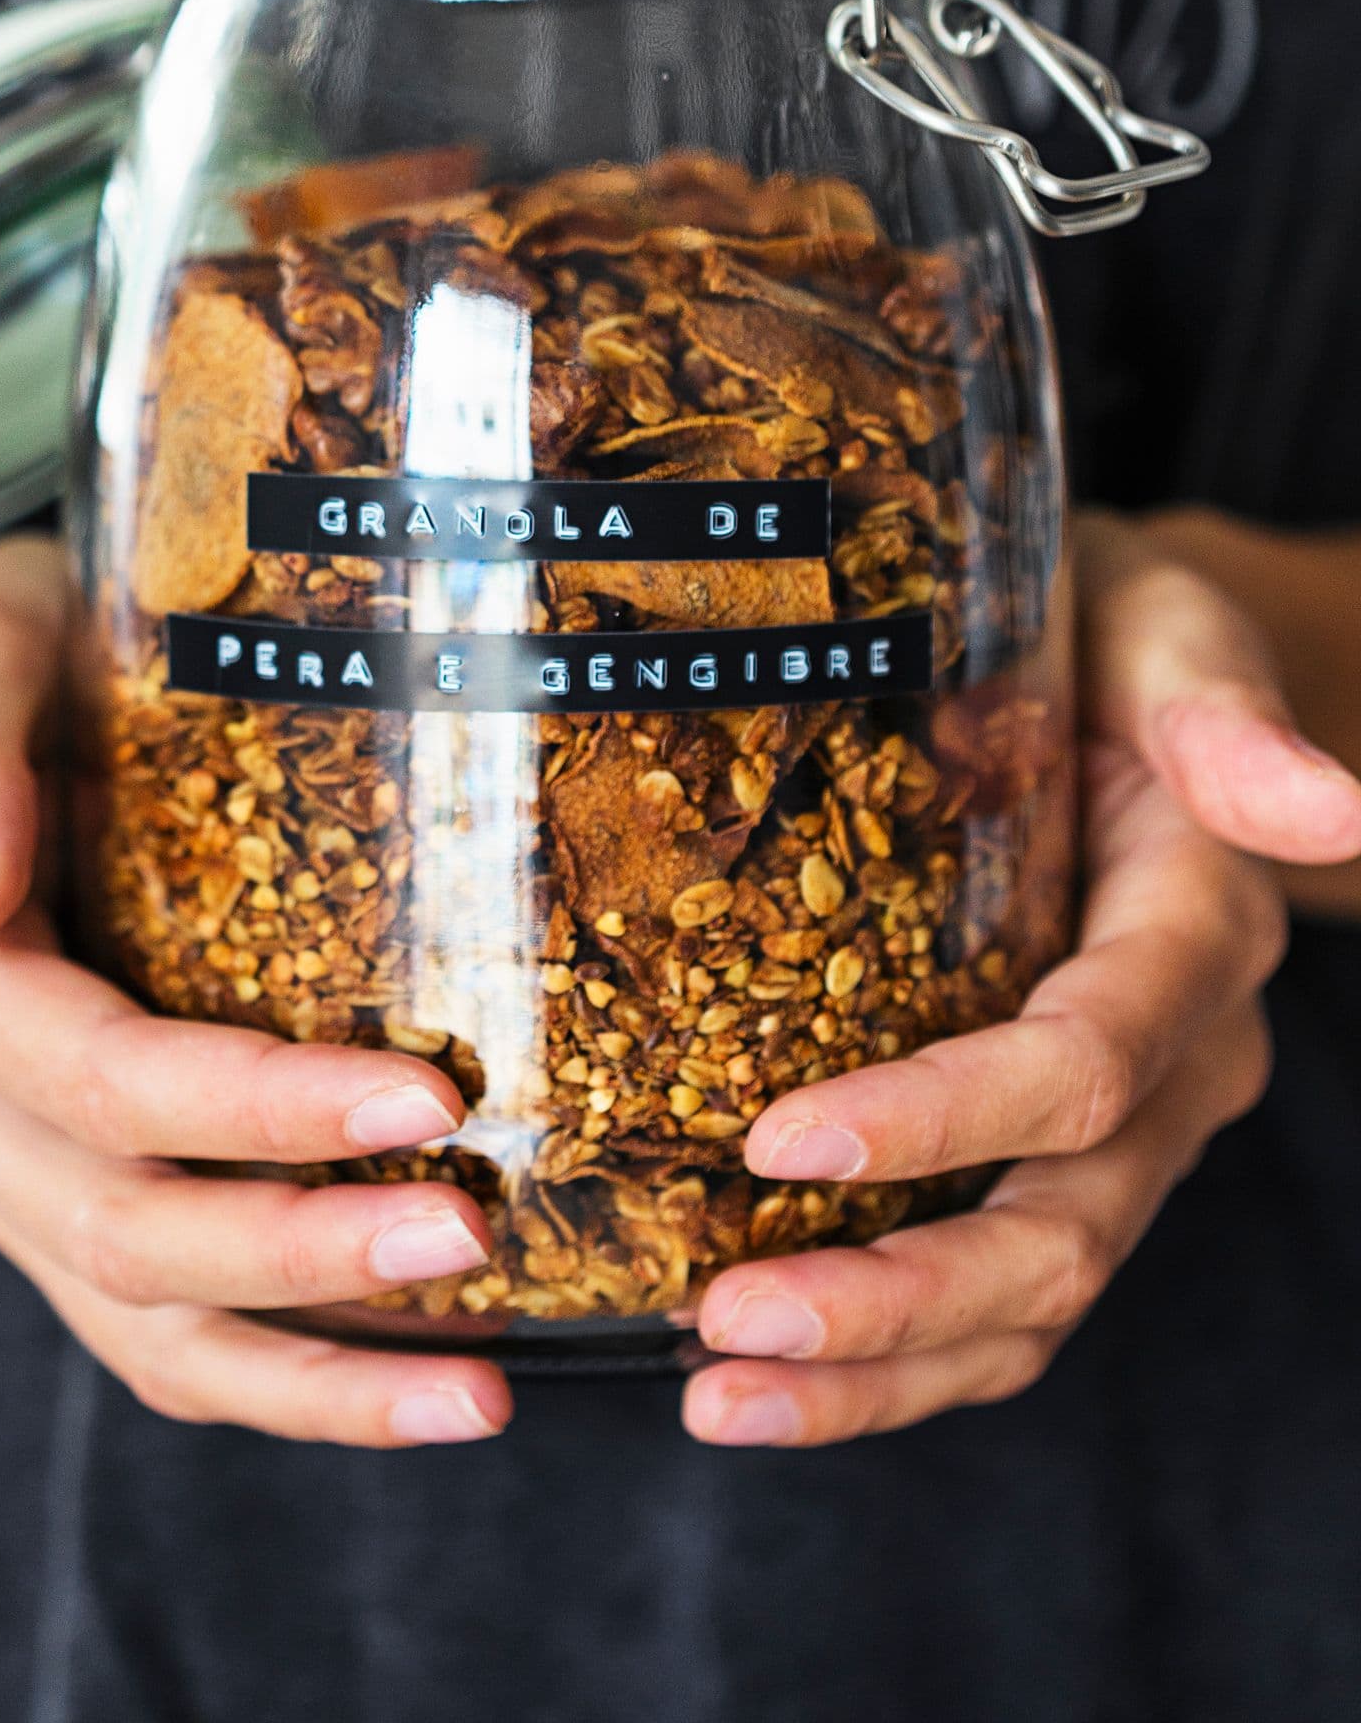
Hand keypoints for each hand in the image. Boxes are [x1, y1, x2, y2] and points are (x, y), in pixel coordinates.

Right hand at [0, 540, 511, 1447]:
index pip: (104, 1084)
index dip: (258, 1112)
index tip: (425, 1104)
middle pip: (129, 1230)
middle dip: (309, 1252)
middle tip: (476, 1234)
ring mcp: (0, 1173)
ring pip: (142, 1326)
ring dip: (311, 1366)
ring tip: (476, 1393)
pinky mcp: (58, 1202)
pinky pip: (157, 1331)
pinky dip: (279, 1374)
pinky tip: (411, 1383)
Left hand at [683, 510, 1360, 1447]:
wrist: (1127, 668)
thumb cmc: (1122, 634)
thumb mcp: (1169, 633)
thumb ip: (1225, 718)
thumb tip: (1334, 803)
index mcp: (1196, 934)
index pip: (1086, 1064)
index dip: (948, 1118)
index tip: (783, 1137)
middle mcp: (1178, 1059)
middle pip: (1061, 1229)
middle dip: (900, 1297)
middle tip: (733, 1323)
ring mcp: (1123, 1128)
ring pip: (1030, 1299)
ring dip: (882, 1364)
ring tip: (723, 1390)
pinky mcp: (1059, 1153)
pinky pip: (994, 1289)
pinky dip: (890, 1350)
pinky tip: (754, 1370)